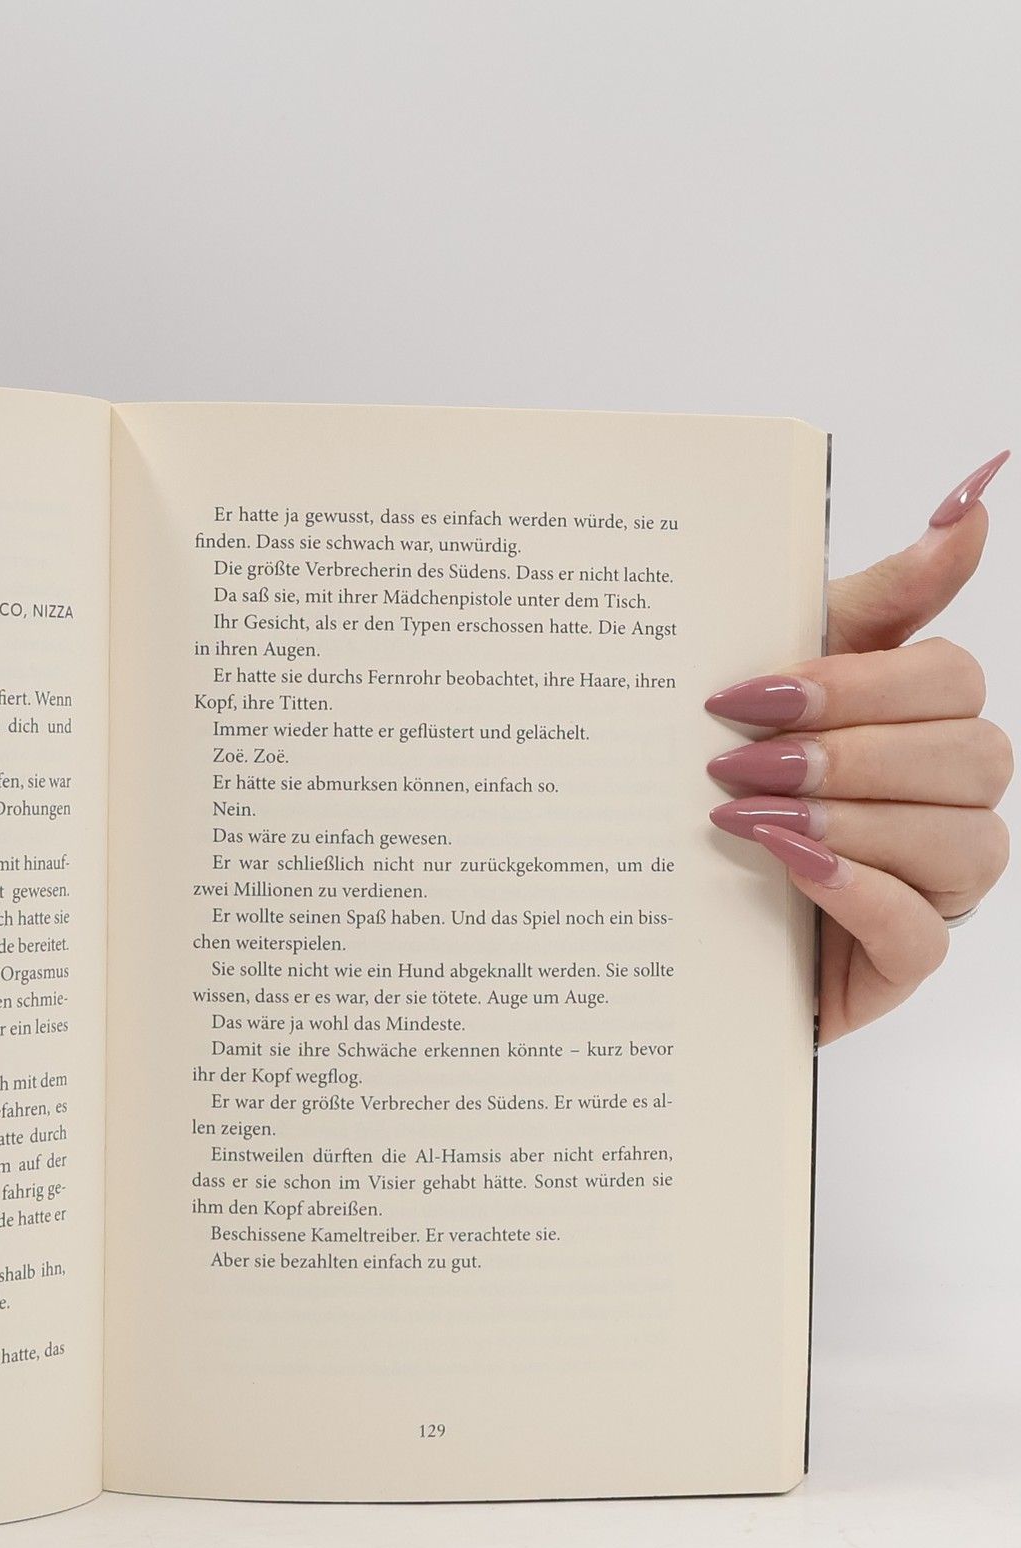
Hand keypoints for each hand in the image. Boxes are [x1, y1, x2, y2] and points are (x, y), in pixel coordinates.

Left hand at [704, 452, 1011, 1041]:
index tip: (747, 693)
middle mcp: (946, 800)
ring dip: (848, 823)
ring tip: (745, 819)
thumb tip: (972, 503)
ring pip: (960, 841)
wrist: (656, 908)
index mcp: (921, 723)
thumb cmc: (727, 778)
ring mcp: (935, 884)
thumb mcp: (776, 679)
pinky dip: (860, 894)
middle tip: (737, 760)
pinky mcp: (903, 962)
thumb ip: (874, 600)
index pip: (948, 679)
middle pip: (969, 754)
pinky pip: (923, 930)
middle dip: (846, 752)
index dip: (857, 681)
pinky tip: (792, 869)